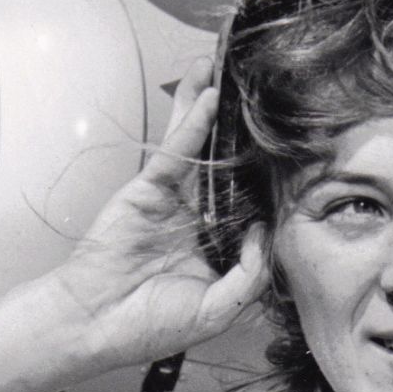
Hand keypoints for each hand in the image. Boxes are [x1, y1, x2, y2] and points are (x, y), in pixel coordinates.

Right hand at [48, 58, 268, 368]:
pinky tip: (208, 98)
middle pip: (226, 164)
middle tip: (259, 91)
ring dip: (210, 106)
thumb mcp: (216, 310)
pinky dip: (193, 124)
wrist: (95, 324)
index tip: (297, 149)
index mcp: (217, 246)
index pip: (252, 204)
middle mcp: (198, 218)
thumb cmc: (148, 325)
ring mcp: (173, 200)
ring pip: (200, 146)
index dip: (270, 178)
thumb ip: (248, 274)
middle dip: (240, 128)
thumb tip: (266, 232)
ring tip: (225, 66)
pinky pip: (177, 152)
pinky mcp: (148, 189)